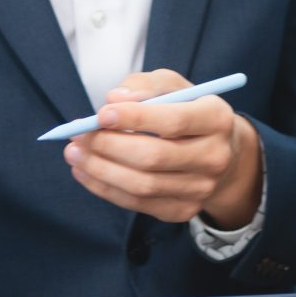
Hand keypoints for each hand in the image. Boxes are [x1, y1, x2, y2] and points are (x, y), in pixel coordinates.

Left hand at [63, 69, 261, 226]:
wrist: (221, 152)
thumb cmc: (188, 111)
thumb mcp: (174, 86)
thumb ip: (145, 86)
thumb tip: (114, 99)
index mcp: (217, 119)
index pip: (173, 121)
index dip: (134, 118)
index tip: (100, 115)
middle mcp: (215, 157)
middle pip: (154, 157)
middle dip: (109, 146)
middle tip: (78, 135)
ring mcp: (201, 188)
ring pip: (142, 185)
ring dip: (100, 170)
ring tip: (74, 154)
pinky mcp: (184, 210)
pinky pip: (138, 204)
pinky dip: (106, 188)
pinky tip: (86, 172)